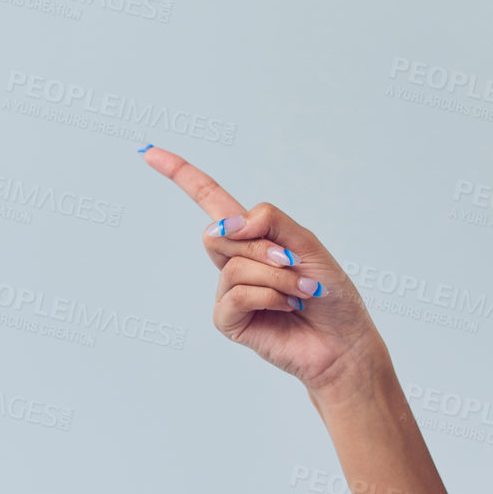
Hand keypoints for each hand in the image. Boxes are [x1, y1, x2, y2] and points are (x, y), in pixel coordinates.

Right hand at [139, 147, 385, 394]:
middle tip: (293, 265)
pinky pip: (237, 295)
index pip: (209, 199)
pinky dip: (269, 297)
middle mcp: (233, 261)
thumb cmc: (330, 293)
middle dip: (261, 247)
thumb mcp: (307, 244)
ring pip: (234, 267)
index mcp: (251, 237)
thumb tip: (225, 225)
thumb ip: (269, 222)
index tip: (150, 153)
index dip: (180, 175)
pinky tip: (288, 308)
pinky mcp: (229, 321)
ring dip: (277, 278)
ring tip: (301, 293)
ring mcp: (228, 292)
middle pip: (218, 233)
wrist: (343, 340)